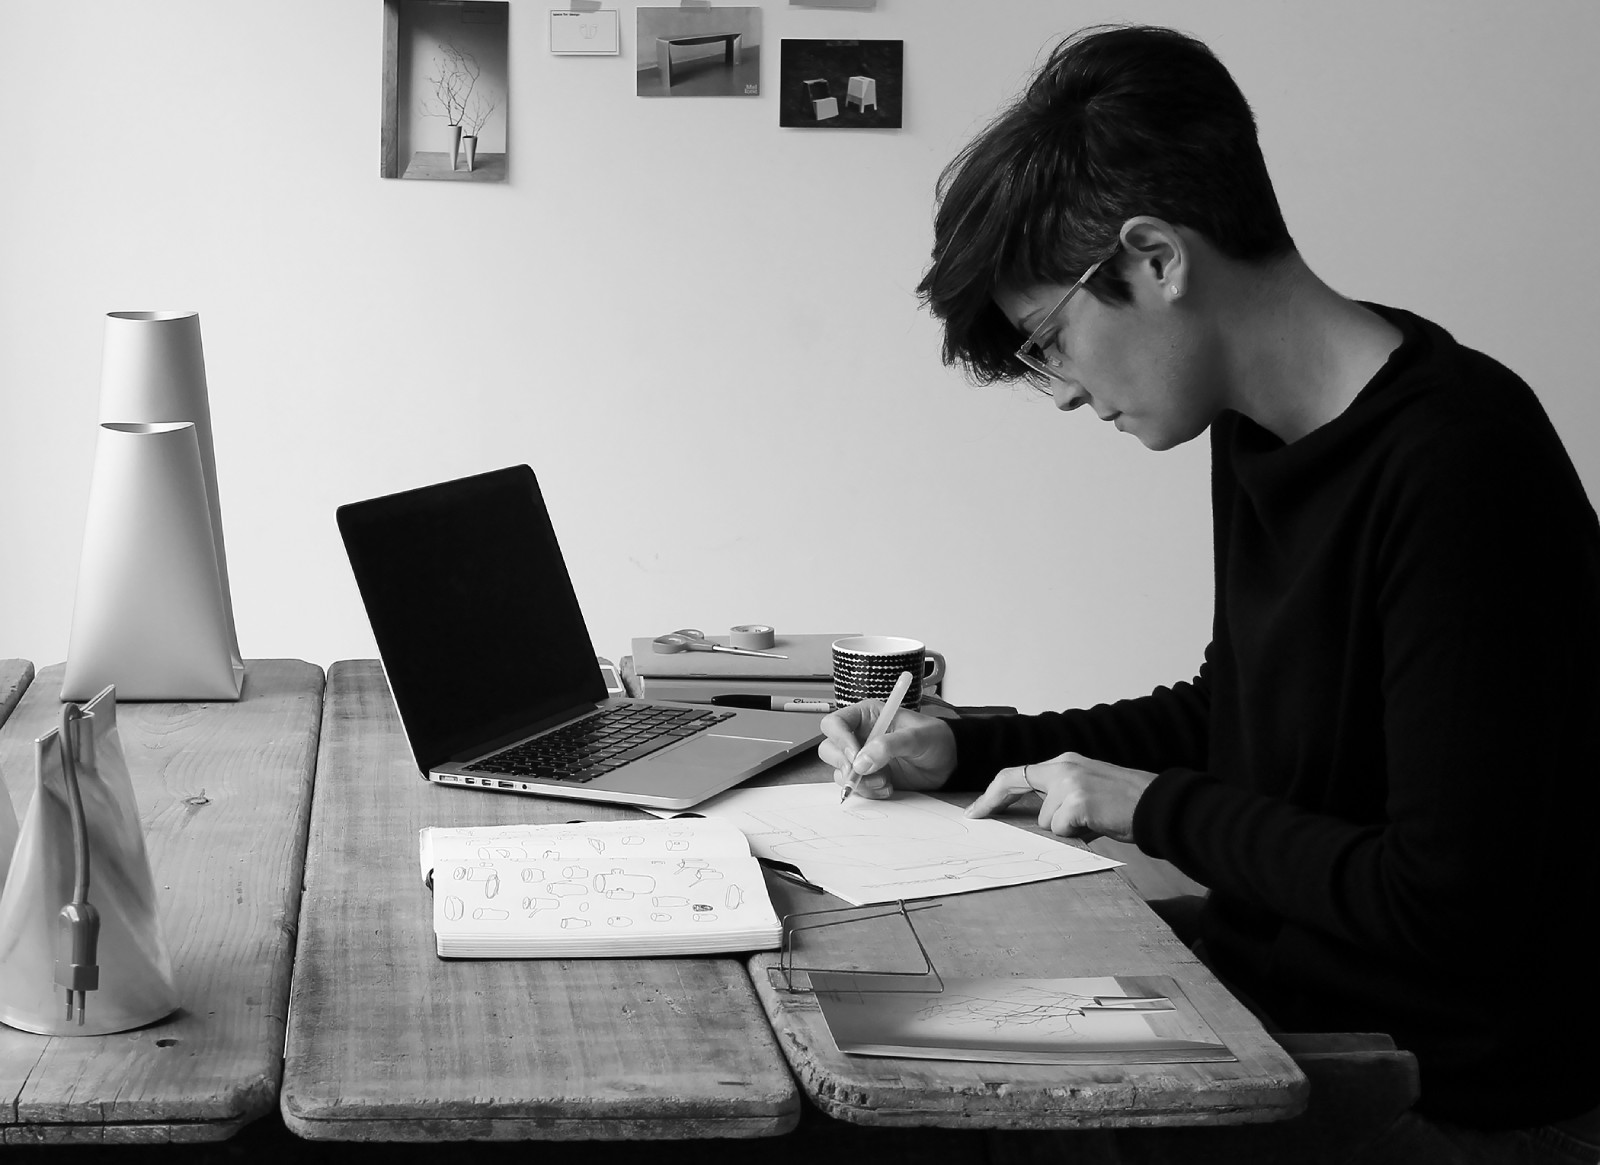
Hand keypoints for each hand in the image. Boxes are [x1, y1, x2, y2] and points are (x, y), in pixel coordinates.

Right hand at [817, 701, 955, 799]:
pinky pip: (855, 788)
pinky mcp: (869, 777)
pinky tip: (889, 787)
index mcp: (867, 716)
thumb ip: (889, 745)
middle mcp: (860, 736)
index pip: (835, 723)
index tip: (855, 756)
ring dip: (860, 781)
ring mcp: (863, 758)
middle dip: (845, 765)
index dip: (840, 740)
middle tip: (864, 773)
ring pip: (840, 771)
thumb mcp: (917, 737)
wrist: (950, 763)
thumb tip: (862, 761)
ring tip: (886, 780)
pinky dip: (869, 791)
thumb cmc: (936, 740)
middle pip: (830, 749)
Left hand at [965, 751, 1154, 842]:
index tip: (977, 808)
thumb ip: (1060, 802)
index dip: (994, 791)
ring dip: (1064, 829)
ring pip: (1045, 820)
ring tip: (1092, 822)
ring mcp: (1069, 783)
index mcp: (1064, 763)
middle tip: (977, 815)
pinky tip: (1098, 825)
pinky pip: (1061, 830)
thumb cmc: (1125, 805)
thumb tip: (1038, 825)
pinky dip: (1077, 835)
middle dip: (995, 802)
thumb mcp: (1087, 793)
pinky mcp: (1077, 802)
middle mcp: (1063, 767)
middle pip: (1014, 784)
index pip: (1018, 773)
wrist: (1157, 805)